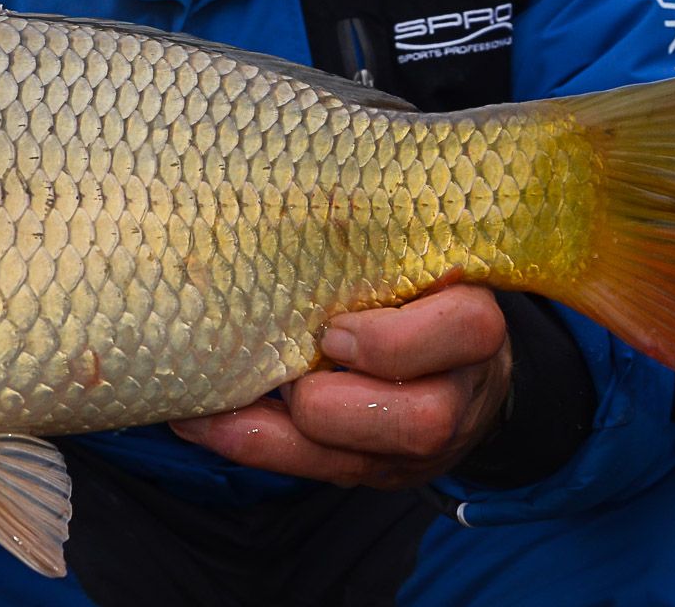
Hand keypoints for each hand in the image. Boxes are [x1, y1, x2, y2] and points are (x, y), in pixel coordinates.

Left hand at [170, 284, 510, 488]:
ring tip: (216, 405)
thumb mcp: (412, 257)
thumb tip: (271, 201)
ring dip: (275, 435)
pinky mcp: (380, 472)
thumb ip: (368, 250)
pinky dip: (252, 447)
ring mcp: (422, 447)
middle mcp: (458, 394)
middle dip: (330, 403)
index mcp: (474, 323)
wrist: (458, 362)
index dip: (390, 340)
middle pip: (416, 421)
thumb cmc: (417, 289)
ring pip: (358, 465)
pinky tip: (200, 422)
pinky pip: (315, 473)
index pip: (463, 330)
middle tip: (287, 374)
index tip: (333, 329)